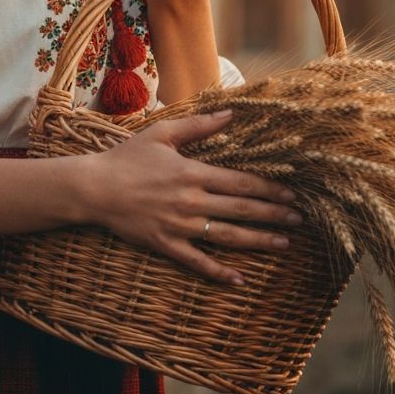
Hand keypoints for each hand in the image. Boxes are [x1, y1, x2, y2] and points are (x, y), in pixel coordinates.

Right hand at [80, 110, 302, 284]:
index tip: (292, 194)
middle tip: (299, 220)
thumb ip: (199, 125)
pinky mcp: (166, 245)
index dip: (270, 189)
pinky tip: (239, 279)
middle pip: (241, 210)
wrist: (94, 188)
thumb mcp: (162, 134)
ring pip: (227, 236)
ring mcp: (180, 226)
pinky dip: (219, 272)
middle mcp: (191, 201)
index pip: (241, 182)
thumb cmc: (127, 157)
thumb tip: (231, 114)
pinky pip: (197, 262)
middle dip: (273, 215)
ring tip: (283, 244)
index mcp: (192, 172)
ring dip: (258, 241)